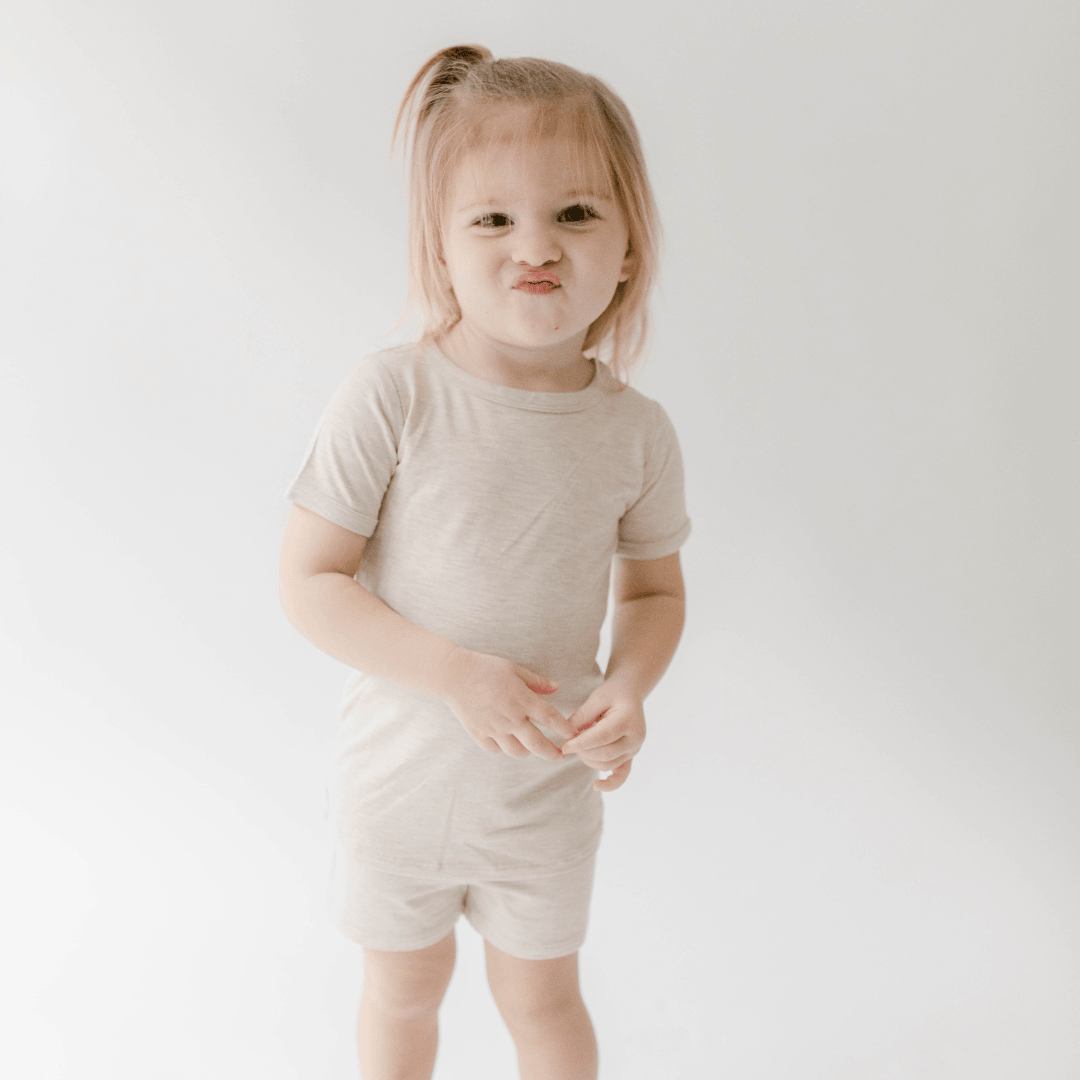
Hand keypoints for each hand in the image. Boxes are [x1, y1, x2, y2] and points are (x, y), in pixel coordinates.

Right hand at [436, 647, 578, 762]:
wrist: (454, 675)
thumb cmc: (486, 668)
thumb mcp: (515, 669)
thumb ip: (537, 682)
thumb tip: (557, 688)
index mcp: (522, 700)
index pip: (551, 719)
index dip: (565, 729)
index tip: (573, 734)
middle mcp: (511, 718)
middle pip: (538, 744)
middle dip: (552, 753)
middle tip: (560, 755)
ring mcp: (495, 729)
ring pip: (517, 751)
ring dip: (528, 751)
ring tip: (531, 747)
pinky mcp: (480, 734)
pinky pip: (496, 749)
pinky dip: (504, 748)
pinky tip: (506, 741)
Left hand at [560, 679, 646, 790]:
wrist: (630, 694)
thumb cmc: (612, 693)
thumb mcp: (596, 698)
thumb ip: (581, 716)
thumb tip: (566, 735)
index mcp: (628, 720)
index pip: (601, 737)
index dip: (581, 743)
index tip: (564, 746)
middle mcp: (635, 738)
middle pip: (604, 754)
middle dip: (582, 751)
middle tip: (568, 744)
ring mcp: (635, 749)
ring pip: (607, 764)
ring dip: (588, 760)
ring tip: (578, 748)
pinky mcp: (631, 757)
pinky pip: (621, 776)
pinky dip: (610, 784)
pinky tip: (596, 786)